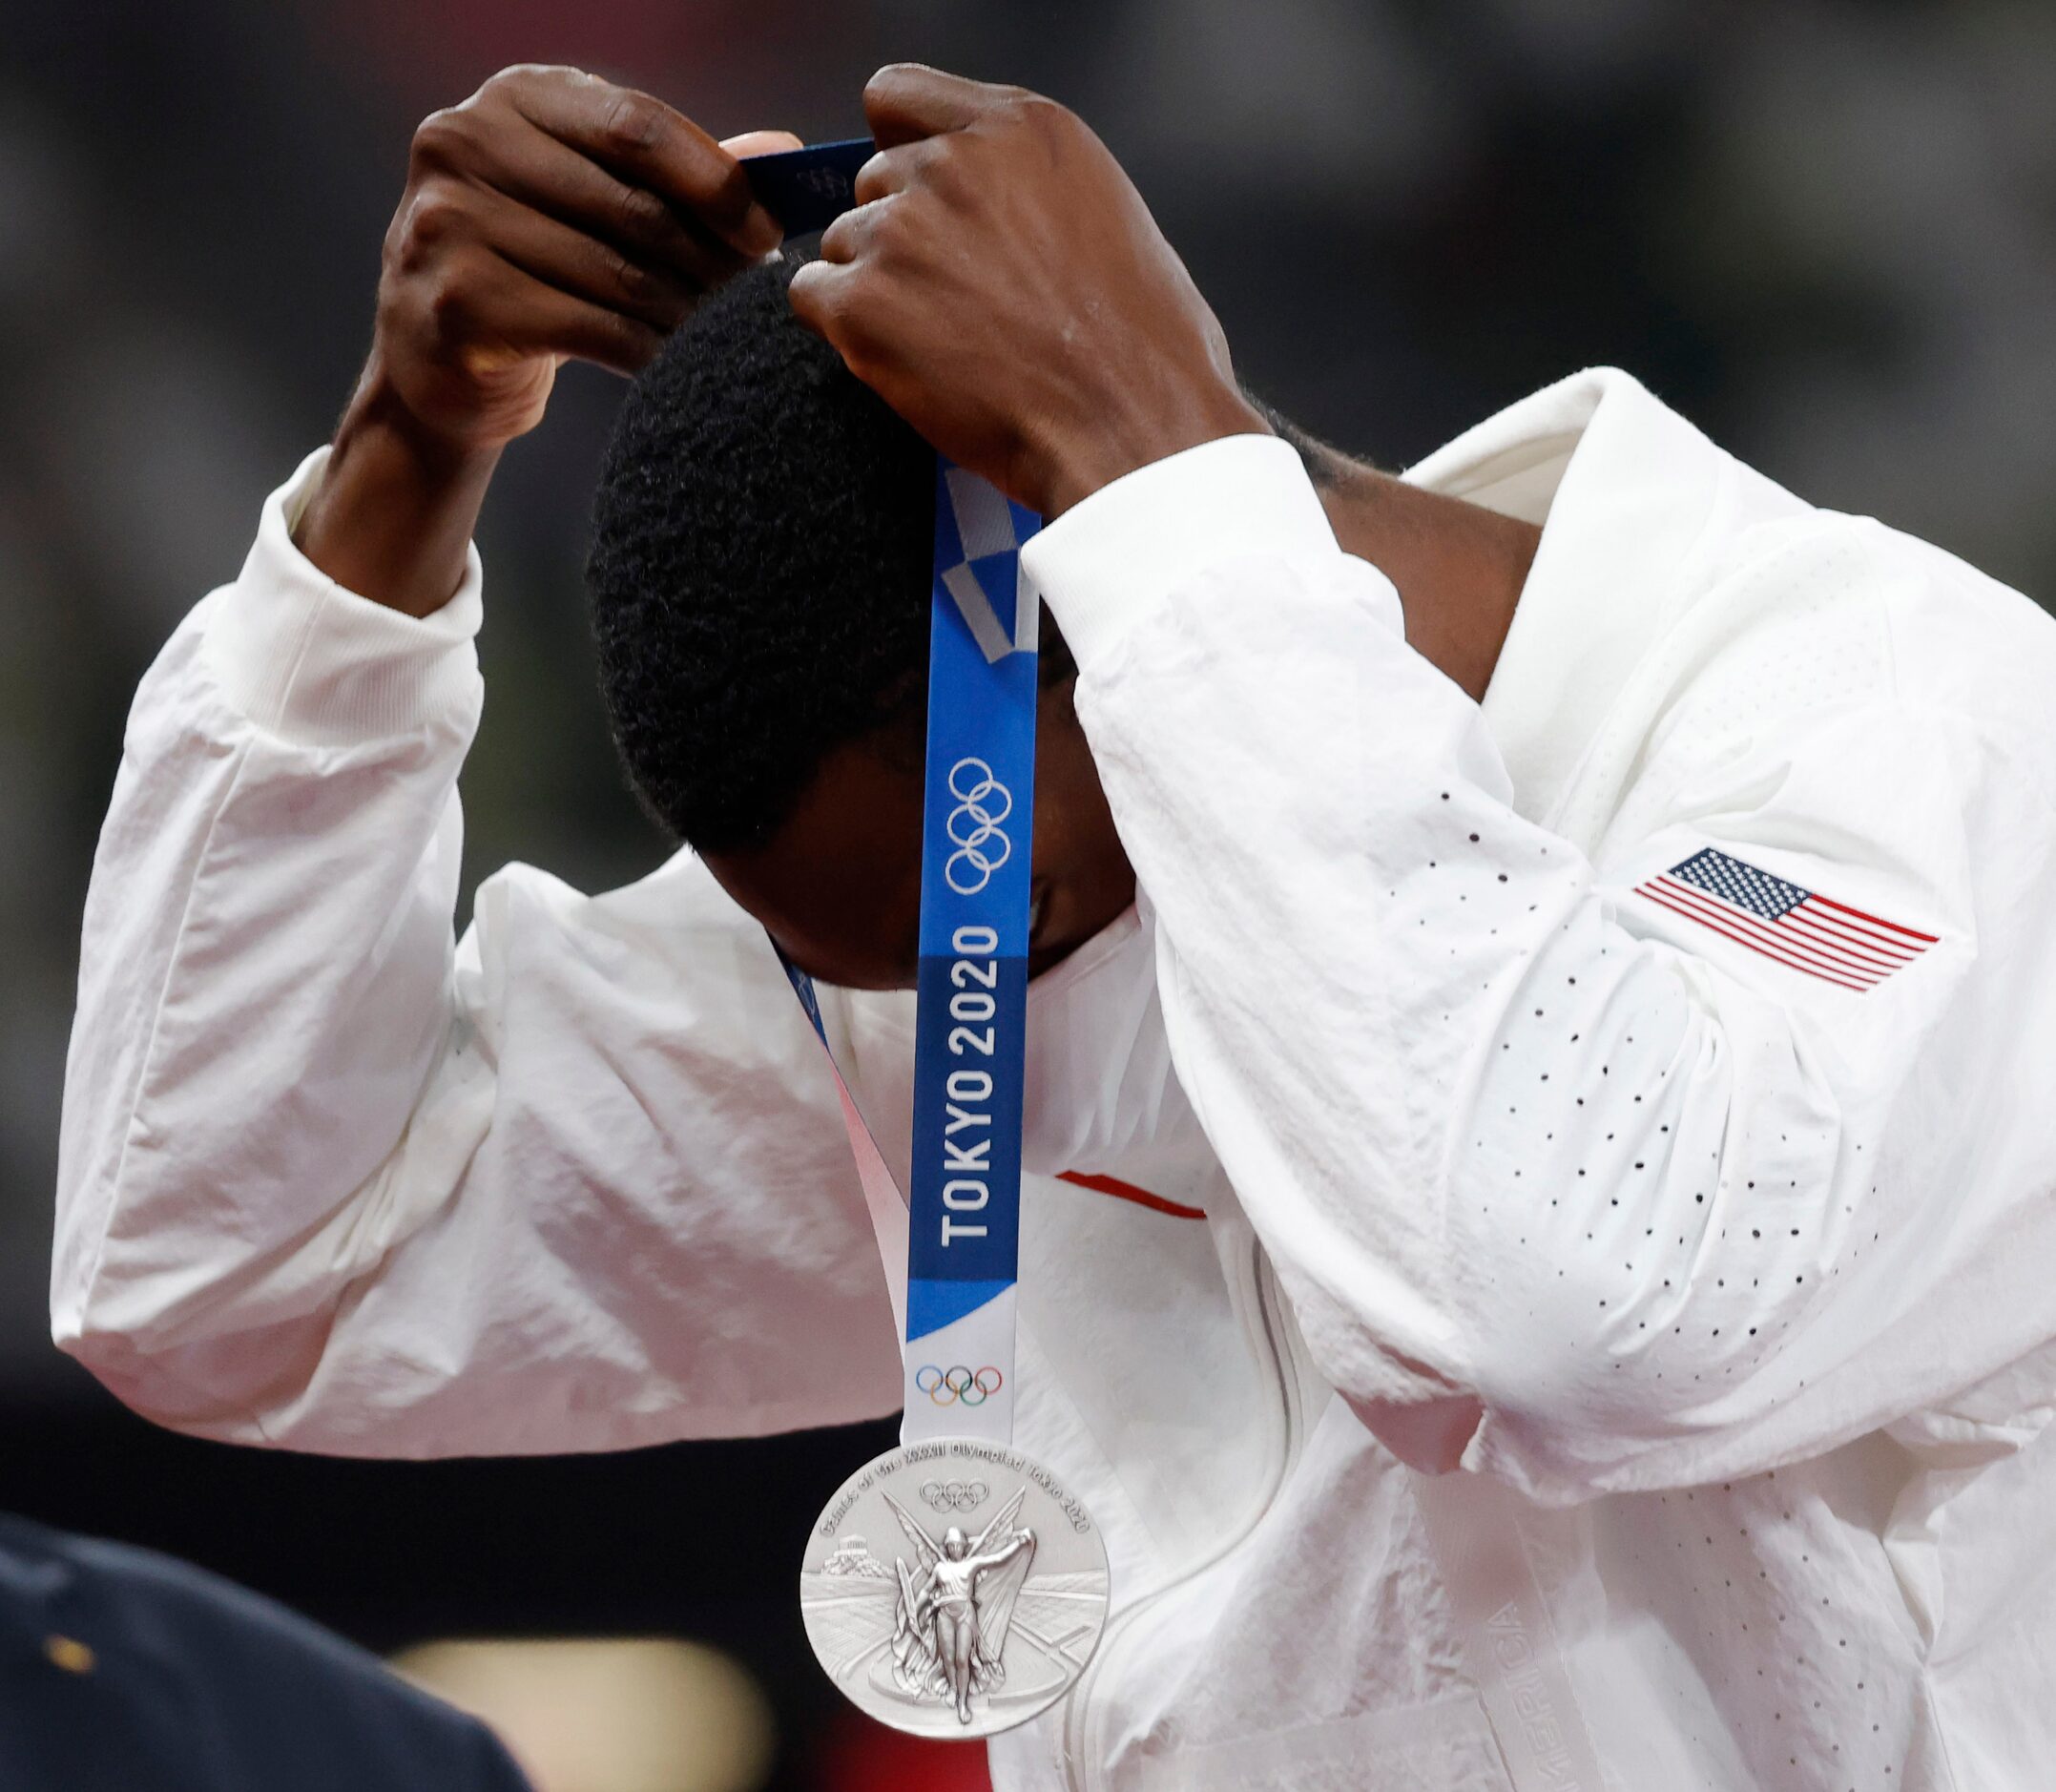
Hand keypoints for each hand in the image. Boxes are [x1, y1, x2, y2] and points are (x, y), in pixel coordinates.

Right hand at [299, 67, 795, 615]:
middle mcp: (466, 142)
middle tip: (750, 299)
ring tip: (718, 334)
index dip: (717, 183)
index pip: (638, 126)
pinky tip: (672, 365)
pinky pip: (589, 330)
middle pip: (632, 205)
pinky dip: (646, 352)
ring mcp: (449, 222)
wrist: (439, 355)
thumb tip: (781, 152)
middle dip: (708, 259)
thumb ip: (678, 171)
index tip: (768, 232)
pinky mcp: (457, 303)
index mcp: (514, 97)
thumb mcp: (593, 197)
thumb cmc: (535, 264)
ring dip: (686, 314)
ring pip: (616, 275)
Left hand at [788, 66, 1267, 516]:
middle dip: (900, 235)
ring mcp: (902, 230)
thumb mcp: (1105, 214)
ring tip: (941, 342)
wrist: (1128, 428)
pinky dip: (845, 332)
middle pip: (874, 180)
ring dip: (874, 288)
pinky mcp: (863, 302)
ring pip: (844, 242)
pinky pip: (813, 297)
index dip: (901, 146)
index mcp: (1022, 129)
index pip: (901, 95)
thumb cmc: (1142, 347)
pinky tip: (904, 363)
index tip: (915, 189)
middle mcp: (954, 163)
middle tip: (952, 300)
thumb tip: (987, 205)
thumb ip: (1028, 184)